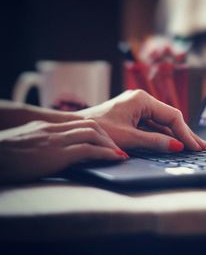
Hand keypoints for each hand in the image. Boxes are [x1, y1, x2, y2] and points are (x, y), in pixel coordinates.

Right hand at [0, 119, 127, 182]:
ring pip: (93, 134)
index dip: (97, 131)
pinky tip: (115, 158)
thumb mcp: (25, 143)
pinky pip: (88, 149)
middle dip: (107, 136)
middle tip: (117, 148)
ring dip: (110, 144)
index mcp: (47, 127)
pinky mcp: (57, 153)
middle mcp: (54, 129)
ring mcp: (56, 140)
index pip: (79, 122)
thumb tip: (52, 149)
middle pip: (90, 125)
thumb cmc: (4, 155)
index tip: (106, 140)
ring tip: (119, 154)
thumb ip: (41, 141)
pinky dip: (105, 153)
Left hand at [78, 90, 205, 151]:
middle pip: (170, 118)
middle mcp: (142, 100)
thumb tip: (178, 146)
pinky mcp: (133, 116)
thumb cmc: (98, 131)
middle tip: (202, 147)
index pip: (172, 116)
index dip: (185, 133)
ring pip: (163, 123)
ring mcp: (138, 108)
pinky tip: (174, 144)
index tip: (194, 147)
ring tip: (193, 147)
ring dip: (176, 136)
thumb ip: (154, 142)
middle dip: (185, 133)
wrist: (76, 129)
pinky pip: (153, 126)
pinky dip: (164, 136)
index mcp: (142, 100)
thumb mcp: (128, 138)